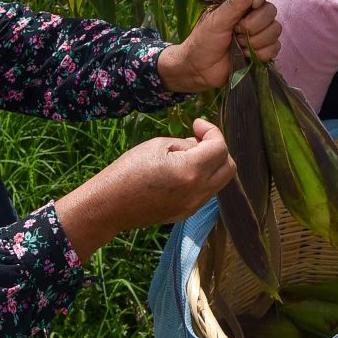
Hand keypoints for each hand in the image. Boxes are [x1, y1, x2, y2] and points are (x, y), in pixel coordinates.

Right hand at [53, 119, 234, 254]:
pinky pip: (206, 192)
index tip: (196, 124)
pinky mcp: (187, 214)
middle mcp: (198, 192)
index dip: (212, 131)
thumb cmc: (127, 171)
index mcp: (190, 171)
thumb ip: (185, 143)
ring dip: (211, 164)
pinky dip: (202, 178)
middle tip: (197, 139)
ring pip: (220, 181)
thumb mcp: (157, 146)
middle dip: (217, 148)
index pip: (220, 148)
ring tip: (187, 155)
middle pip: (228, 167)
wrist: (109, 206)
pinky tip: (181, 172)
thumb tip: (200, 144)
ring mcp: (194, 206)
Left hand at [156, 0, 281, 94]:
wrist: (200, 69)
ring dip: (256, 41)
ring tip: (239, 45)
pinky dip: (261, 53)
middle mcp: (252, 14)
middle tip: (236, 32)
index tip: (254, 4)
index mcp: (239, 2)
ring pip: (275, 29)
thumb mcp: (215, 21)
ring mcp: (259, 32)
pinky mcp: (262, 50)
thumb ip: (234, 4)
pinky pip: (275, 47)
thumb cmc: (202, 41)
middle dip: (254, 25)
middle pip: (271, 10)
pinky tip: (245, 55)